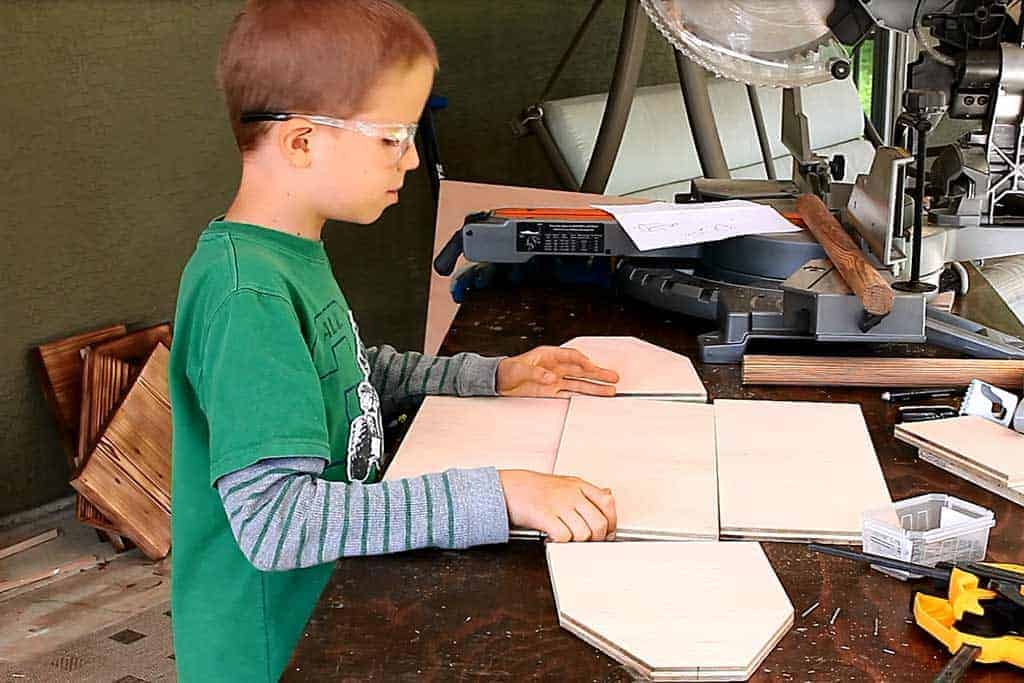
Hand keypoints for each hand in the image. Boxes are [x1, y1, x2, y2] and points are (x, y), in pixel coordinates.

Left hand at [496, 346, 618, 397]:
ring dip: (594, 386)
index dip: (583, 361)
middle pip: (581, 370)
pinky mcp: (552, 391)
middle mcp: (556, 367)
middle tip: (613, 377)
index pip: (571, 356)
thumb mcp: (519, 370)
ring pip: (579, 382)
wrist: (499, 381)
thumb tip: (551, 377)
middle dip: (597, 374)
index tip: (592, 367)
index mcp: (549, 356)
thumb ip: (536, 373)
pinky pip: (570, 392)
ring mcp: (555, 379)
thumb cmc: (507, 370)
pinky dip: (582, 395)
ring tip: (610, 390)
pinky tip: (593, 397)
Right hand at [498, 470, 616, 541]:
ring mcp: (559, 504)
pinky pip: (564, 537)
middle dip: (596, 538)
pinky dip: (560, 542)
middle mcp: (571, 494)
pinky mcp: (545, 516)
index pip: (607, 503)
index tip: (608, 531)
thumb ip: (587, 491)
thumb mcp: (565, 483)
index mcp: (579, 485)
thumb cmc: (535, 487)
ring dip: (576, 542)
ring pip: (583, 533)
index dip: (611, 521)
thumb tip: (608, 496)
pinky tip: (553, 538)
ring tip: (567, 538)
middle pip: (599, 523)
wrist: (508, 486)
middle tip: (587, 541)